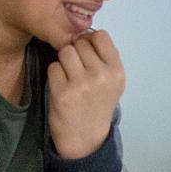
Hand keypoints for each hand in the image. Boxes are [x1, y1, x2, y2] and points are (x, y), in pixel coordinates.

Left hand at [47, 29, 124, 159]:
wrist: (86, 139)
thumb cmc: (98, 105)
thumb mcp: (112, 82)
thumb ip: (104, 58)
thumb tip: (84, 33)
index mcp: (117, 71)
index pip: (100, 35)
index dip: (90, 41)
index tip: (88, 54)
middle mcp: (101, 75)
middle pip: (80, 43)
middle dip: (76, 52)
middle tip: (78, 70)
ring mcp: (81, 84)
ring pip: (65, 52)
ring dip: (64, 62)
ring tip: (69, 77)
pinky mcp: (62, 92)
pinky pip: (53, 67)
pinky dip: (55, 75)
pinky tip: (62, 87)